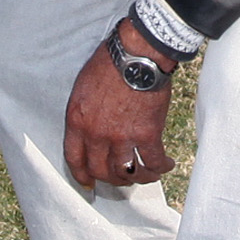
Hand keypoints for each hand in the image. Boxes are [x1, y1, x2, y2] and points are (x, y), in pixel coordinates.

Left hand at [60, 39, 178, 190]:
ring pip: (126, 172)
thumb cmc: (110, 63)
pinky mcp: (147, 134)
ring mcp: (122, 137)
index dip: (82, 175)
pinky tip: (165, 164)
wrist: (137, 55)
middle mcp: (96, 134)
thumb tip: (91, 128)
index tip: (88, 183)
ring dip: (136, 177)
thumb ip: (84, 113)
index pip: (74, 158)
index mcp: (77, 121)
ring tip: (145, 174)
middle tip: (121, 178)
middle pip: (101, 170)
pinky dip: (160, 168)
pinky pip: (153, 162)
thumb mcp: (83, 88)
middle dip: (111, 179)